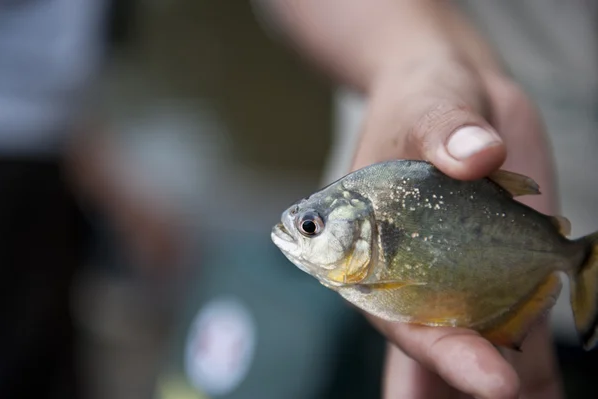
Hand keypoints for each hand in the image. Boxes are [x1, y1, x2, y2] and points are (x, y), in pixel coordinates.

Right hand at [351, 59, 563, 398]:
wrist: (457, 94)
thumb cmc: (420, 99)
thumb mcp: (426, 104)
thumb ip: (444, 130)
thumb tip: (477, 154)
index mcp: (374, 248)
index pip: (401, 311)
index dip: (441, 350)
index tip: (492, 379)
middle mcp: (416, 271)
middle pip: (440, 342)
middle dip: (470, 378)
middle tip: (512, 398)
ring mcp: (463, 270)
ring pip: (482, 338)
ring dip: (509, 376)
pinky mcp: (503, 262)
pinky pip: (521, 307)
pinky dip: (538, 344)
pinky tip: (555, 372)